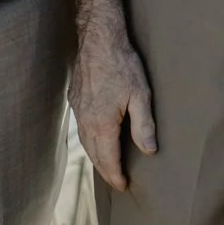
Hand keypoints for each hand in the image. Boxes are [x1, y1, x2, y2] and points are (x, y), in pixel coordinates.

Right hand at [69, 23, 156, 190]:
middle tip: (116, 181)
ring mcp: (78, 109)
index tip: (124, 186)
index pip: (108, 159)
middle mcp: (86, 120)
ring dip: (95, 156)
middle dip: (105, 171)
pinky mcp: (75, 98)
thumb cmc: (122, 63)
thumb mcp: (140, 94)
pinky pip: (80, 127)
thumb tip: (148, 151)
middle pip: (94, 154)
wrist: (98, 38)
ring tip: (106, 166)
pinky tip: (94, 138)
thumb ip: (143, 125)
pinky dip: (88, 139)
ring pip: (85, 142)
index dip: (116, 175)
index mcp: (102, 123)